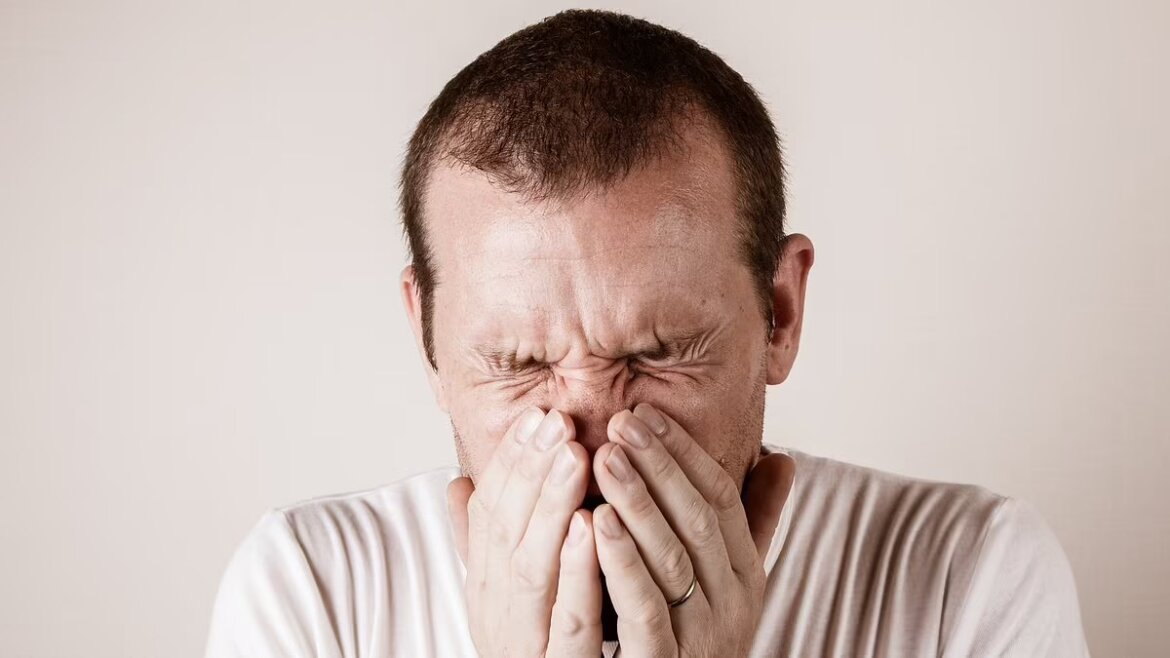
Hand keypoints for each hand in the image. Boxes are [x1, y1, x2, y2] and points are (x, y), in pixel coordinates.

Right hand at [447, 408, 603, 655]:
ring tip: (573, 456)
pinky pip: (567, 620)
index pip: (493, 513)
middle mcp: (497, 610)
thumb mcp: (505, 594)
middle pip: (508, 531)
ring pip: (531, 567)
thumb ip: (485, 541)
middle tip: (557, 420)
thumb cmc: (528, 652)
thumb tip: (455, 483)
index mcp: (487, 586)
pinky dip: (576, 574)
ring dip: (550, 507)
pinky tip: (588, 529)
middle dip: (531, 471)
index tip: (539, 415)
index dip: (514, 463)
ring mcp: (522, 640)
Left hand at [591, 403, 795, 655]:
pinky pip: (646, 608)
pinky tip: (595, 523)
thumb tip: (783, 458)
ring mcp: (701, 637)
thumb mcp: (727, 581)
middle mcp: (731, 604)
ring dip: (639, 502)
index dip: (686, 453)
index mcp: (745, 576)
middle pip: (700, 521)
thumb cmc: (693, 639)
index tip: (646, 412)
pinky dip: (622, 562)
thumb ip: (752, 523)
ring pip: (674, 559)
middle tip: (621, 421)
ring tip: (606, 457)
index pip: (723, 500)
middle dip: (661, 466)